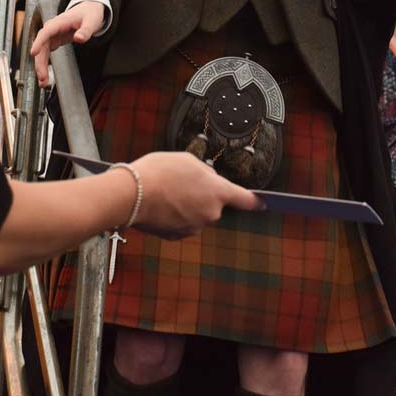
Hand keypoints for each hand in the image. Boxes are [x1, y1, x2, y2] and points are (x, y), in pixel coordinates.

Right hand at [30, 1, 104, 87]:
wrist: (89, 10)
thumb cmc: (89, 14)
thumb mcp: (91, 21)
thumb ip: (86, 30)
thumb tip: (79, 38)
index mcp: (60, 22)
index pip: (46, 31)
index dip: (39, 42)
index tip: (33, 52)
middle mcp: (53, 28)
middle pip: (42, 45)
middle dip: (40, 61)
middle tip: (42, 76)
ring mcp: (52, 35)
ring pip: (42, 52)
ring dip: (41, 66)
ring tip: (43, 82)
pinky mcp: (54, 41)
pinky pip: (45, 54)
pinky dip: (44, 64)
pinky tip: (44, 76)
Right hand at [129, 152, 261, 238]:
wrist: (133, 194)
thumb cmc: (160, 172)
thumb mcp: (187, 160)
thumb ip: (205, 172)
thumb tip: (208, 180)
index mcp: (218, 192)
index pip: (245, 199)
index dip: (254, 201)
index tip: (263, 204)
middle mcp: (211, 213)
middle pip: (213, 203)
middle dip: (201, 195)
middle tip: (180, 181)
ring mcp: (194, 227)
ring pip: (195, 213)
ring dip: (185, 204)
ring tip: (164, 190)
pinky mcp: (177, 236)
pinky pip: (180, 223)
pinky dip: (173, 215)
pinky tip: (158, 203)